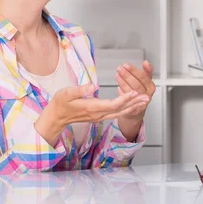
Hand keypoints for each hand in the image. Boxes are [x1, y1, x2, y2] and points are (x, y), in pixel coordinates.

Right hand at [35, 83, 149, 145]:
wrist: (56, 117)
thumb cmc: (60, 104)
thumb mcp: (66, 93)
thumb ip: (80, 90)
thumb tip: (93, 86)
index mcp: (92, 108)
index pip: (112, 104)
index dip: (124, 98)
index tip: (134, 92)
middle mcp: (98, 114)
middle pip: (120, 110)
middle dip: (134, 103)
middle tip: (146, 97)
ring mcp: (99, 116)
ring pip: (119, 112)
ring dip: (133, 107)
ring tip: (144, 101)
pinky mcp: (99, 116)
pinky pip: (116, 113)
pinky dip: (126, 109)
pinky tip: (133, 104)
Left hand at [115, 60, 155, 120]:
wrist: (138, 108)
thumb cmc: (141, 92)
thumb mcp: (146, 81)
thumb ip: (147, 71)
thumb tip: (146, 62)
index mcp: (150, 86)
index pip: (143, 77)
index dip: (134, 71)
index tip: (126, 65)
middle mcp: (146, 94)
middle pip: (136, 84)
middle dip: (127, 76)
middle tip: (120, 68)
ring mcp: (140, 102)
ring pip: (130, 92)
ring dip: (123, 82)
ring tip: (117, 75)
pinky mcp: (133, 108)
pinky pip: (126, 100)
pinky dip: (122, 93)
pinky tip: (118, 87)